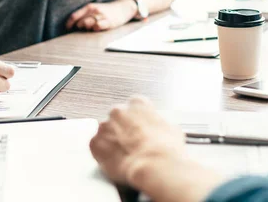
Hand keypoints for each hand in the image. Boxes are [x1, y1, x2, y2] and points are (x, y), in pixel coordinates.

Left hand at [66, 0, 135, 31]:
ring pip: (87, 25)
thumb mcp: (94, 8)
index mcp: (89, 6)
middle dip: (80, 28)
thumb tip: (74, 24)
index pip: (74, 16)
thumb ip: (85, 14)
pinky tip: (98, 29)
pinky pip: (97, 26)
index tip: (68, 29)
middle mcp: (94, 10)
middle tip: (84, 28)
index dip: (69, 24)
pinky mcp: (108, 21)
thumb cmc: (106, 10)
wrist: (123, 8)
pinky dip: (95, 29)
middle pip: (79, 22)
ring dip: (87, 29)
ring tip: (91, 28)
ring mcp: (101, 16)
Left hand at [90, 96, 223, 201]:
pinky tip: (115, 162)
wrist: (154, 163)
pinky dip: (103, 155)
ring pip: (106, 133)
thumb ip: (158, 123)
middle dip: (122, 130)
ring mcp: (104, 126)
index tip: (139, 130)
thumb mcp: (172, 128)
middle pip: (117, 119)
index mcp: (137, 103)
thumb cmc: (166, 147)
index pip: (134, 107)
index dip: (137, 121)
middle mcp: (118, 110)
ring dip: (112, 142)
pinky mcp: (95, 143)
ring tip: (124, 156)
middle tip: (131, 144)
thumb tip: (159, 129)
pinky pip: (96, 148)